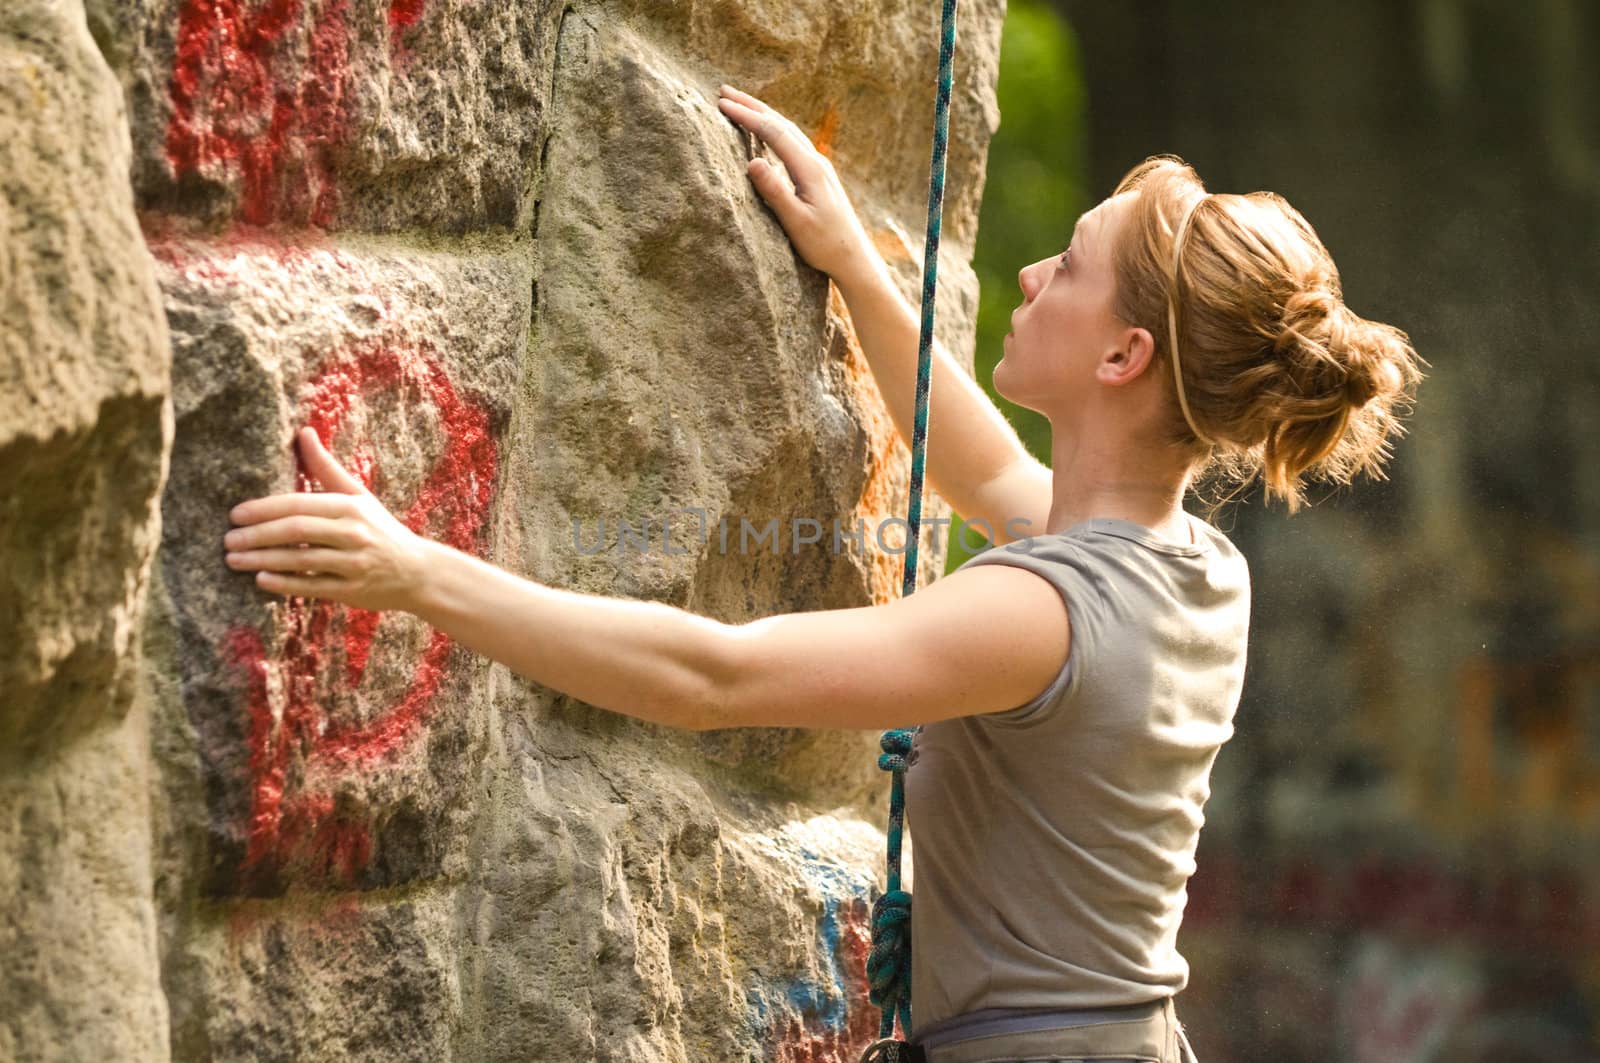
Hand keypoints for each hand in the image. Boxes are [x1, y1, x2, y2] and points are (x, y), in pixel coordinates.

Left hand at [223, 426, 431, 612]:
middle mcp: (353, 533)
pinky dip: (284, 584)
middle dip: (257, 535)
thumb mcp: (358, 496)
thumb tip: (303, 432)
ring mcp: (353, 563)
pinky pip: (312, 586)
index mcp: (350, 507)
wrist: (418, 571)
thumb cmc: (381, 529)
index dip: (264, 509)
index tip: (235, 514)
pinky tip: (261, 580)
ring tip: (234, 560)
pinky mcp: (352, 590)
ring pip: (300, 560)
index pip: (299, 505)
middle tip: (227, 539)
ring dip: (262, 560)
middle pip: (296, 532)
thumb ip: (326, 468)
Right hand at [717, 84, 875, 280]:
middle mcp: (816, 161)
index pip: (774, 132)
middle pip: (781, 123)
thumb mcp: (796, 222)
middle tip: (723, 90)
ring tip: (740, 104)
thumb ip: (775, 192)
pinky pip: (792, 143)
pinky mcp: (818, 176)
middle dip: (752, 105)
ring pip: (787, 130)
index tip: (722, 104)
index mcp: (809, 168)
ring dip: (762, 114)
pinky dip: (773, 130)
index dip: (747, 116)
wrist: (854, 258)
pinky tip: (765, 133)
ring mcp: (818, 167)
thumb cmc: (824, 245)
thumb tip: (752, 161)